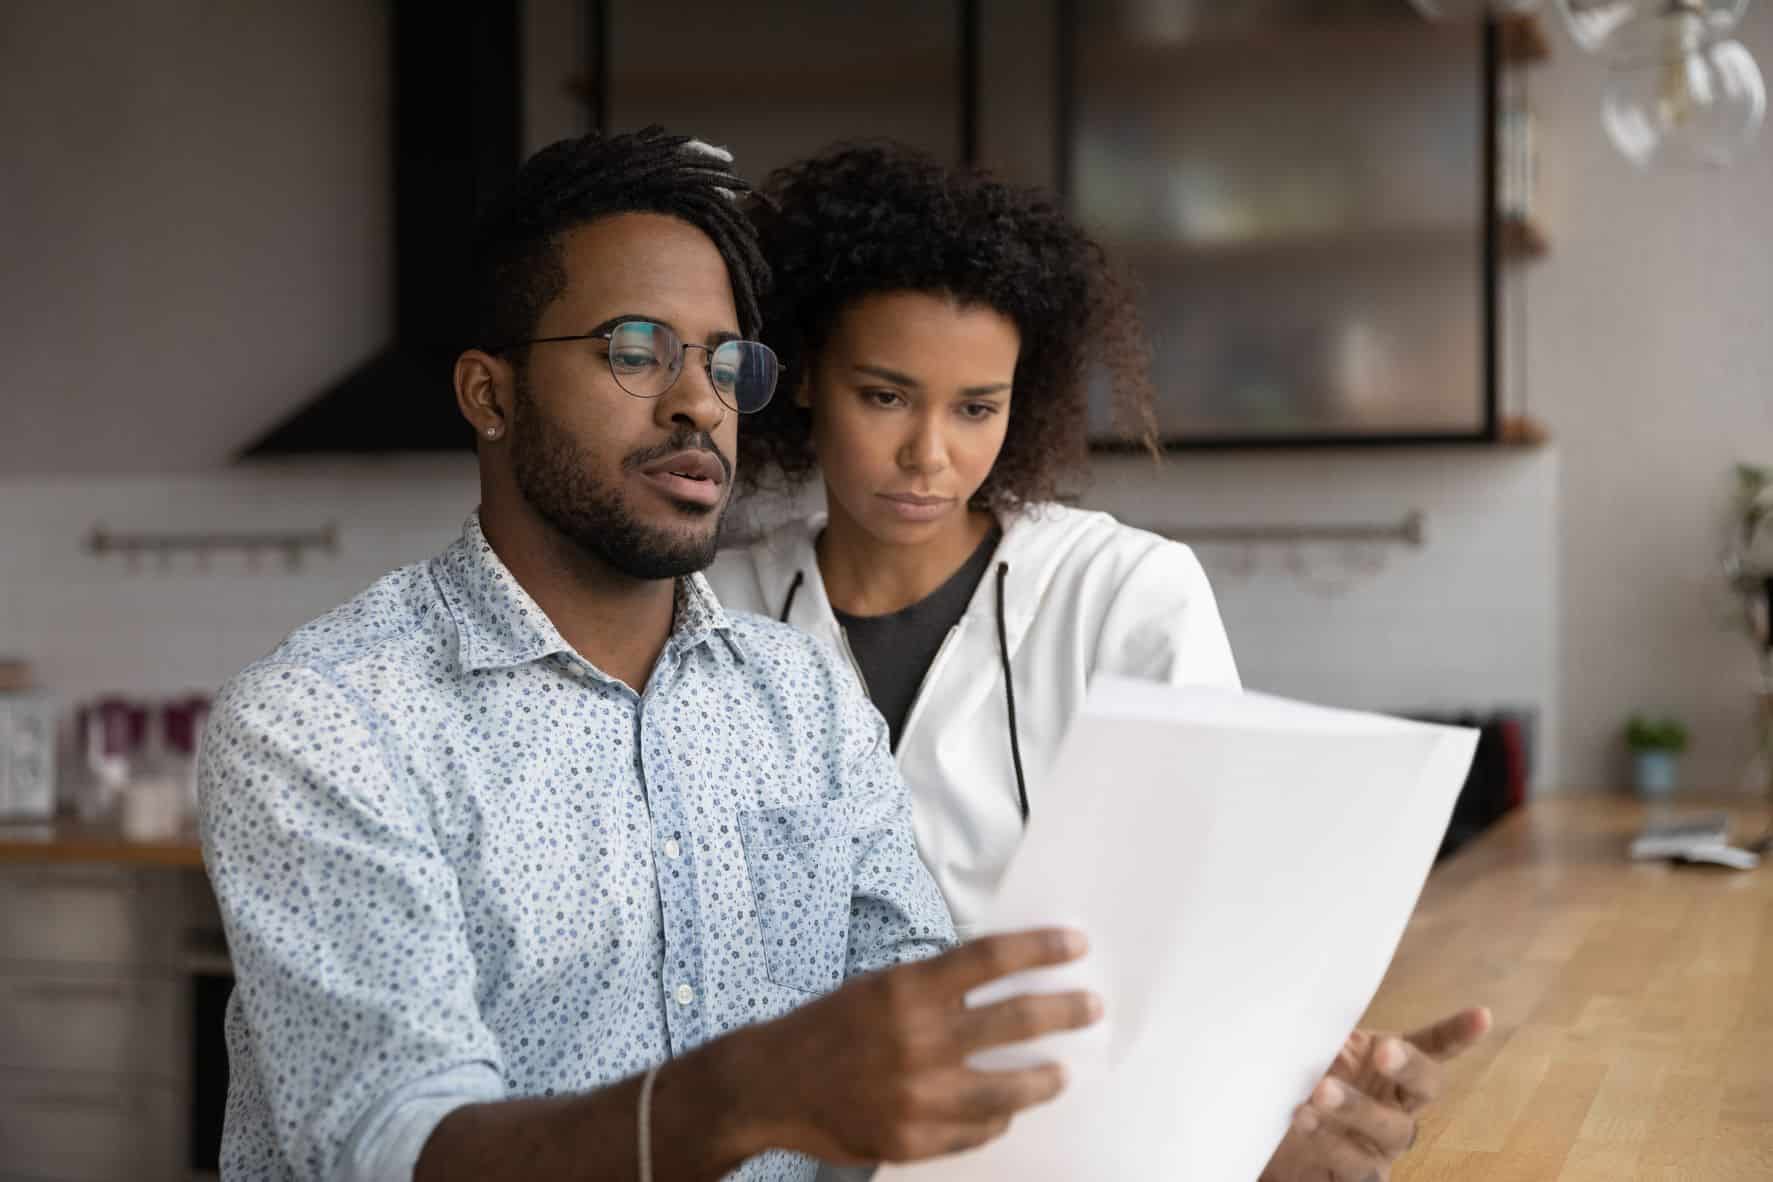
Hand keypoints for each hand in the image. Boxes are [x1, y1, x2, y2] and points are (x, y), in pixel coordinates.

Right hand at [728, 928, 1101, 1165]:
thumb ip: (937, 987)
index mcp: (909, 990)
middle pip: (1014, 1020)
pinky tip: (1006, 1109)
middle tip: (1091, 1007)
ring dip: (1043, 1078)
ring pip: (1008, 1088)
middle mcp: (919, 1040)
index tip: (1077, 944)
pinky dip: (994, 1118)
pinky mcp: (914, 1140)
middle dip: (1063, 1011)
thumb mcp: (881, 987)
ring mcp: (919, 1096)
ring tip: (1060, 1073)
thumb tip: (1003, 981)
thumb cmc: (829, 1027)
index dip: (1041, 949)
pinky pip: (976, 1130)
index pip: (992, 960)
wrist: (772, 1084)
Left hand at [1261, 1006, 1491, 1181]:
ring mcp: (1379, 1149)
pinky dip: (1329, 1144)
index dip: (1456, 1035)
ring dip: (1356, 1110)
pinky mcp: (1355, 1179)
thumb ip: (1326, 1037)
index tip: (1482, 1015)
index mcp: (1390, 1074)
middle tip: (1383, 1052)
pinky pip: (1355, 1169)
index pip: (1430, 1050)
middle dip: (1408, 1068)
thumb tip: (1324, 1006)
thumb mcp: (1311, 1056)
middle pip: (1422, 1089)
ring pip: (1389, 1132)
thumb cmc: (1302, 1091)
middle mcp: (1395, 1111)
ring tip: (1320, 1092)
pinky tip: (1305, 1123)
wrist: (1272, 1152)